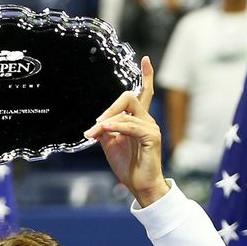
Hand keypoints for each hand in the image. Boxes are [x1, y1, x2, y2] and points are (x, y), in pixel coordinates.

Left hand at [84, 56, 168, 206]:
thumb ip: (104, 130)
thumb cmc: (128, 165)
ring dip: (107, 121)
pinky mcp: (152, 138)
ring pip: (128, 111)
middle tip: (96, 125)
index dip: (146, 76)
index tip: (145, 60)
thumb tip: (95, 124)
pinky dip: (117, 127)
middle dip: (110, 108)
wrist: (139, 185)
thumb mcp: (110, 144)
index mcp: (138, 119)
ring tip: (96, 133)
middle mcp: (147, 120)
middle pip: (129, 97)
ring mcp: (151, 128)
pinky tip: (106, 130)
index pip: (144, 93)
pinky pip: (132, 126)